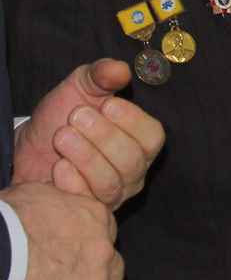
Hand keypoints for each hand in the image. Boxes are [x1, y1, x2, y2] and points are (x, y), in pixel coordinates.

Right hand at [1, 180, 121, 279]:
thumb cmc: (7, 219)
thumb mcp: (35, 192)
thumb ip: (55, 198)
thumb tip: (50, 199)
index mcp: (95, 216)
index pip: (102, 235)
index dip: (85, 249)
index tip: (67, 258)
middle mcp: (103, 248)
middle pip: (110, 267)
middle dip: (93, 278)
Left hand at [13, 59, 164, 208]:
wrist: (28, 147)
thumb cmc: (61, 117)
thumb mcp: (80, 88)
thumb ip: (101, 75)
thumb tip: (120, 69)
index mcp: (139, 141)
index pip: (152, 136)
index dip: (132, 121)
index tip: (107, 105)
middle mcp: (132, 171)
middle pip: (132, 160)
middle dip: (102, 136)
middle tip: (76, 116)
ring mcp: (111, 194)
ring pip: (110, 182)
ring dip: (83, 156)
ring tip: (61, 136)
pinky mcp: (87, 210)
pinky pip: (85, 200)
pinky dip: (69, 180)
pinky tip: (57, 166)